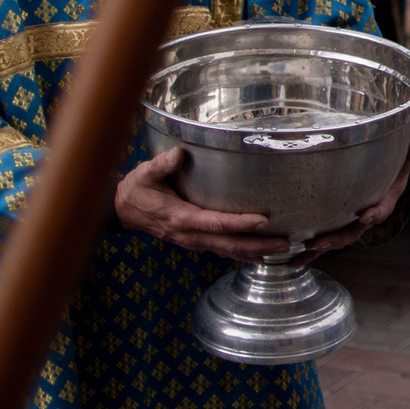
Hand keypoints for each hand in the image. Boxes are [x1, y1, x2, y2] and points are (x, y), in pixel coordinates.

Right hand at [114, 148, 294, 259]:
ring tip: (283, 251)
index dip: (240, 224)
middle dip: (258, 246)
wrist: (124, 210)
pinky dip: (244, 254)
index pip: (215, 224)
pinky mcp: (197, 241)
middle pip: (228, 244)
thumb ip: (161, 165)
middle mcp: (189, 235)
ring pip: (228, 251)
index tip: (263, 222)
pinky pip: (223, 250)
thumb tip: (177, 154)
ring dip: (256, 253)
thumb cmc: (138, 190)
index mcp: (180, 218)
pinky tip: (262, 254)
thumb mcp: (145, 174)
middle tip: (285, 244)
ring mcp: (193, 241)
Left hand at [300, 132, 409, 259]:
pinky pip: (326, 241)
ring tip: (307, 249)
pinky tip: (295, 260)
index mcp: (383, 202)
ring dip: (322, 247)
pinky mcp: (338, 226)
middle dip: (338, 238)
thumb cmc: (392, 171)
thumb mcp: (404, 162)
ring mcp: (351, 224)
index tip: (367, 216)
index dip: (375, 214)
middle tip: (323, 241)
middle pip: (354, 231)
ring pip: (338, 239)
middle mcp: (367, 218)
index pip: (382, 210)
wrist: (384, 183)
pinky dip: (312, 252)